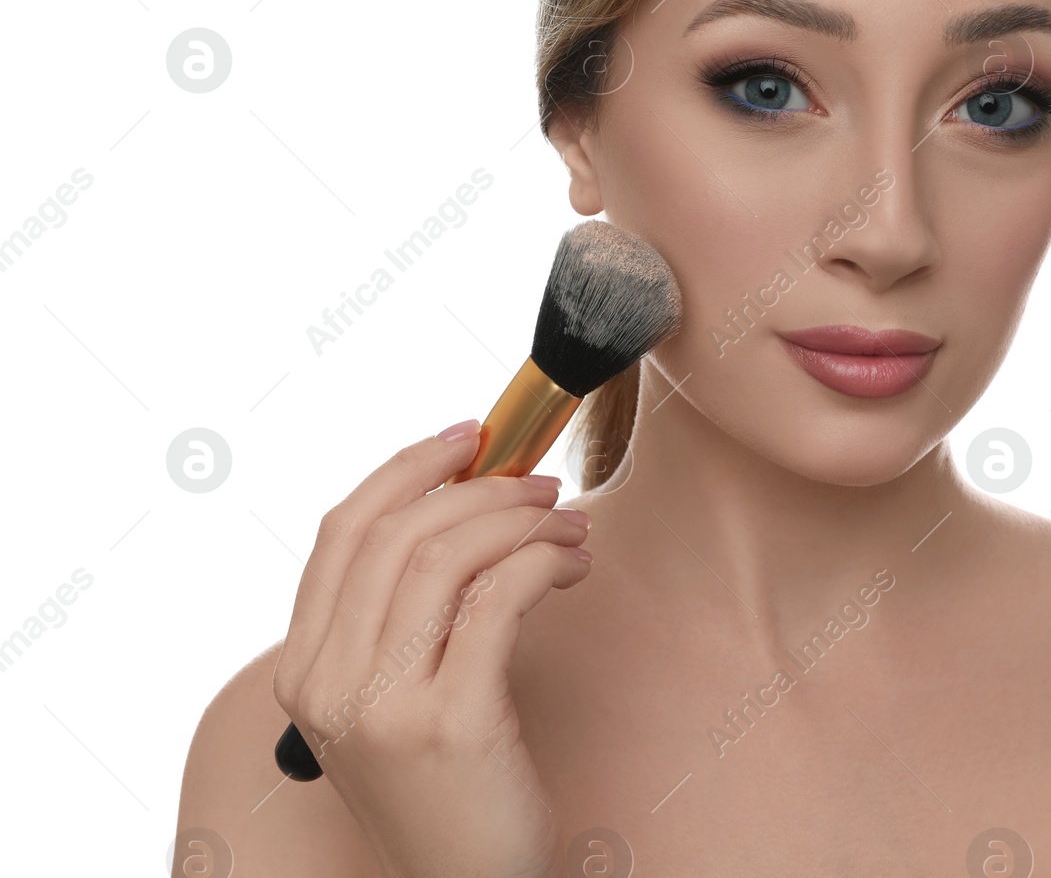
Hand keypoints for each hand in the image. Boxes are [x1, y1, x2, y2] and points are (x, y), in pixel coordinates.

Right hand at [271, 420, 591, 877]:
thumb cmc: (448, 786)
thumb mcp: (392, 699)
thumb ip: (397, 616)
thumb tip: (461, 499)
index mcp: (303, 670)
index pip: (342, 532)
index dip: (407, 469)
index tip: (469, 438)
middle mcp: (327, 685)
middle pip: (396, 532)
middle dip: (479, 488)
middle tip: (542, 484)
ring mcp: (382, 706)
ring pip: (447, 554)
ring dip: (521, 521)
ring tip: (569, 527)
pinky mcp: (450, 723)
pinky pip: (498, 598)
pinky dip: (543, 561)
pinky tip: (572, 568)